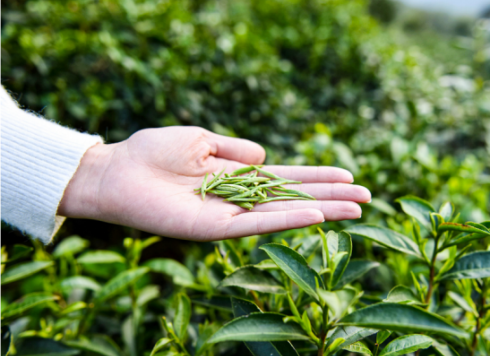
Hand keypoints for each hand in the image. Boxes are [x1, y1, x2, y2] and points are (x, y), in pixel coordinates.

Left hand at [58, 126, 370, 240]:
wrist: (118, 171)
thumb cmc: (154, 152)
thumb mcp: (202, 140)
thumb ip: (236, 150)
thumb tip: (266, 157)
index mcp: (238, 176)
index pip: (287, 178)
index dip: (318, 177)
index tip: (349, 176)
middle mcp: (240, 199)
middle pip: (294, 198)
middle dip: (331, 197)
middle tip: (368, 197)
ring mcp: (230, 216)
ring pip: (284, 213)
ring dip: (321, 211)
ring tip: (356, 209)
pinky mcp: (215, 229)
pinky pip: (257, 224)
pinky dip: (288, 220)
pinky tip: (316, 216)